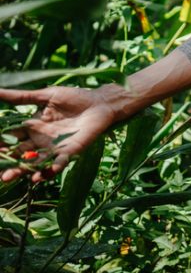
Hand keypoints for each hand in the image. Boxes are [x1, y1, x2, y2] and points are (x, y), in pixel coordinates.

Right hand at [0, 84, 122, 182]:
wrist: (99, 102)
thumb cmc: (73, 97)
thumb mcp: (45, 96)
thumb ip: (21, 97)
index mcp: (31, 127)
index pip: (10, 137)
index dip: (0, 143)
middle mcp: (39, 140)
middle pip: (18, 153)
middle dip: (7, 162)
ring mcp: (53, 147)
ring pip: (34, 161)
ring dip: (22, 170)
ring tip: (9, 177)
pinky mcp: (69, 151)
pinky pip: (57, 162)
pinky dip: (49, 169)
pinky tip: (39, 176)